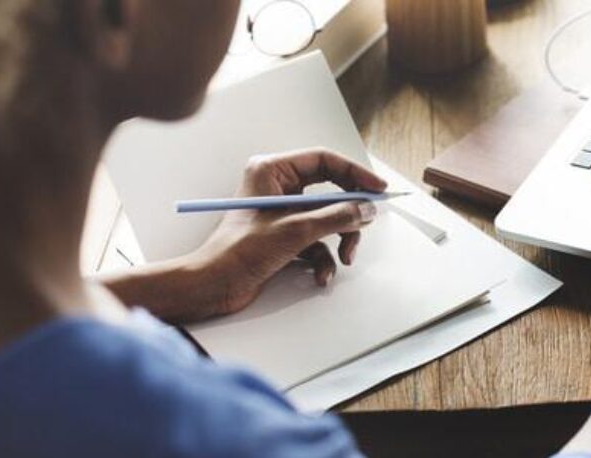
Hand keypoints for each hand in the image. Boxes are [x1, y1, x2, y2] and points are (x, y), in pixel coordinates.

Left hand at [104, 149, 387, 322]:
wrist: (213, 286)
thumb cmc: (238, 252)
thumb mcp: (295, 231)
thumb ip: (336, 217)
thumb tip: (366, 209)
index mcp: (272, 171)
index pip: (324, 161)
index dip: (354, 174)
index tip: (377, 189)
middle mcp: (277, 187)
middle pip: (329, 192)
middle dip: (347, 216)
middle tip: (364, 227)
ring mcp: (281, 213)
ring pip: (326, 219)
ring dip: (338, 241)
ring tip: (342, 259)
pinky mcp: (283, 237)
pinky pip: (316, 241)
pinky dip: (323, 258)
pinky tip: (320, 275)